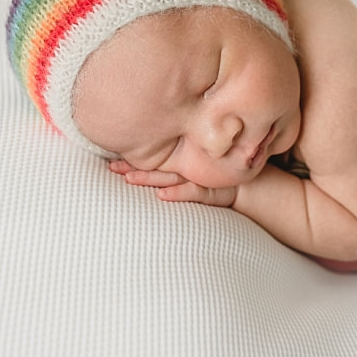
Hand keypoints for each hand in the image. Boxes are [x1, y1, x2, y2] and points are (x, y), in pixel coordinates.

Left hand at [107, 160, 236, 207]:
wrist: (246, 187)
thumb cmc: (217, 182)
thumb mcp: (196, 177)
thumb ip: (176, 174)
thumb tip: (152, 183)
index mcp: (180, 167)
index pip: (153, 164)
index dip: (132, 162)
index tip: (110, 161)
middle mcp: (185, 171)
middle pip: (155, 169)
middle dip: (132, 169)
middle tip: (111, 168)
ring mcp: (196, 180)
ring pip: (168, 178)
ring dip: (149, 178)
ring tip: (129, 179)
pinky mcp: (208, 192)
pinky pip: (191, 193)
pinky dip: (177, 194)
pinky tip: (162, 195)